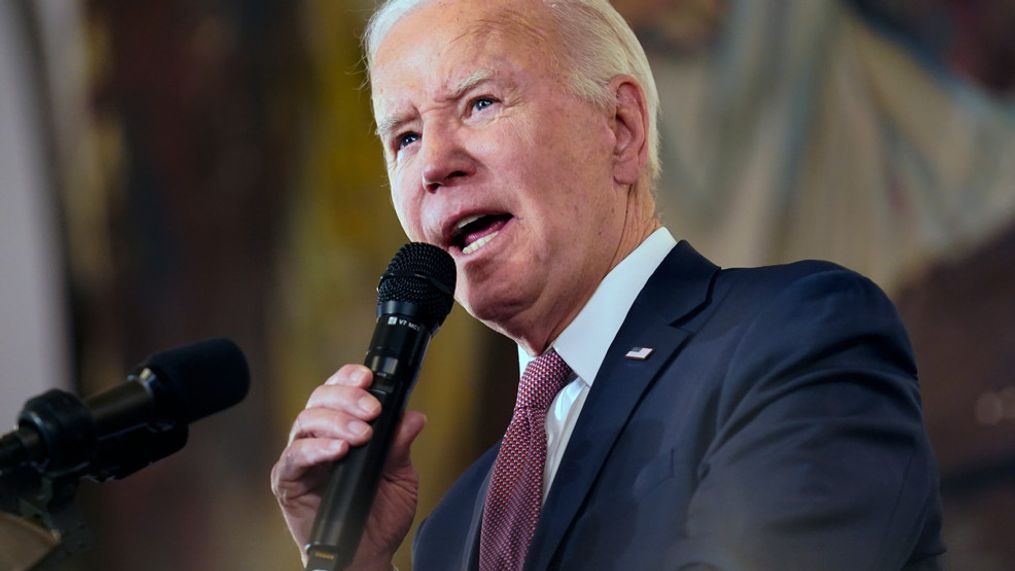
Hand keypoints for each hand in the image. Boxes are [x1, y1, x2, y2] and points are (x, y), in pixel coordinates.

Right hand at [270, 364, 426, 568]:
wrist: (368, 555)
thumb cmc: (380, 515)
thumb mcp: (400, 476)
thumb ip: (400, 446)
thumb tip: (413, 417)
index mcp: (342, 428)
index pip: (338, 390)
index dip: (349, 378)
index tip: (369, 377)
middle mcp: (318, 437)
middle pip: (320, 399)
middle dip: (347, 397)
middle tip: (372, 411)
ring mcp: (301, 459)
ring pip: (306, 421)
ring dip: (336, 422)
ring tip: (361, 434)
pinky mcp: (289, 482)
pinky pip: (294, 457)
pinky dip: (316, 449)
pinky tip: (338, 450)